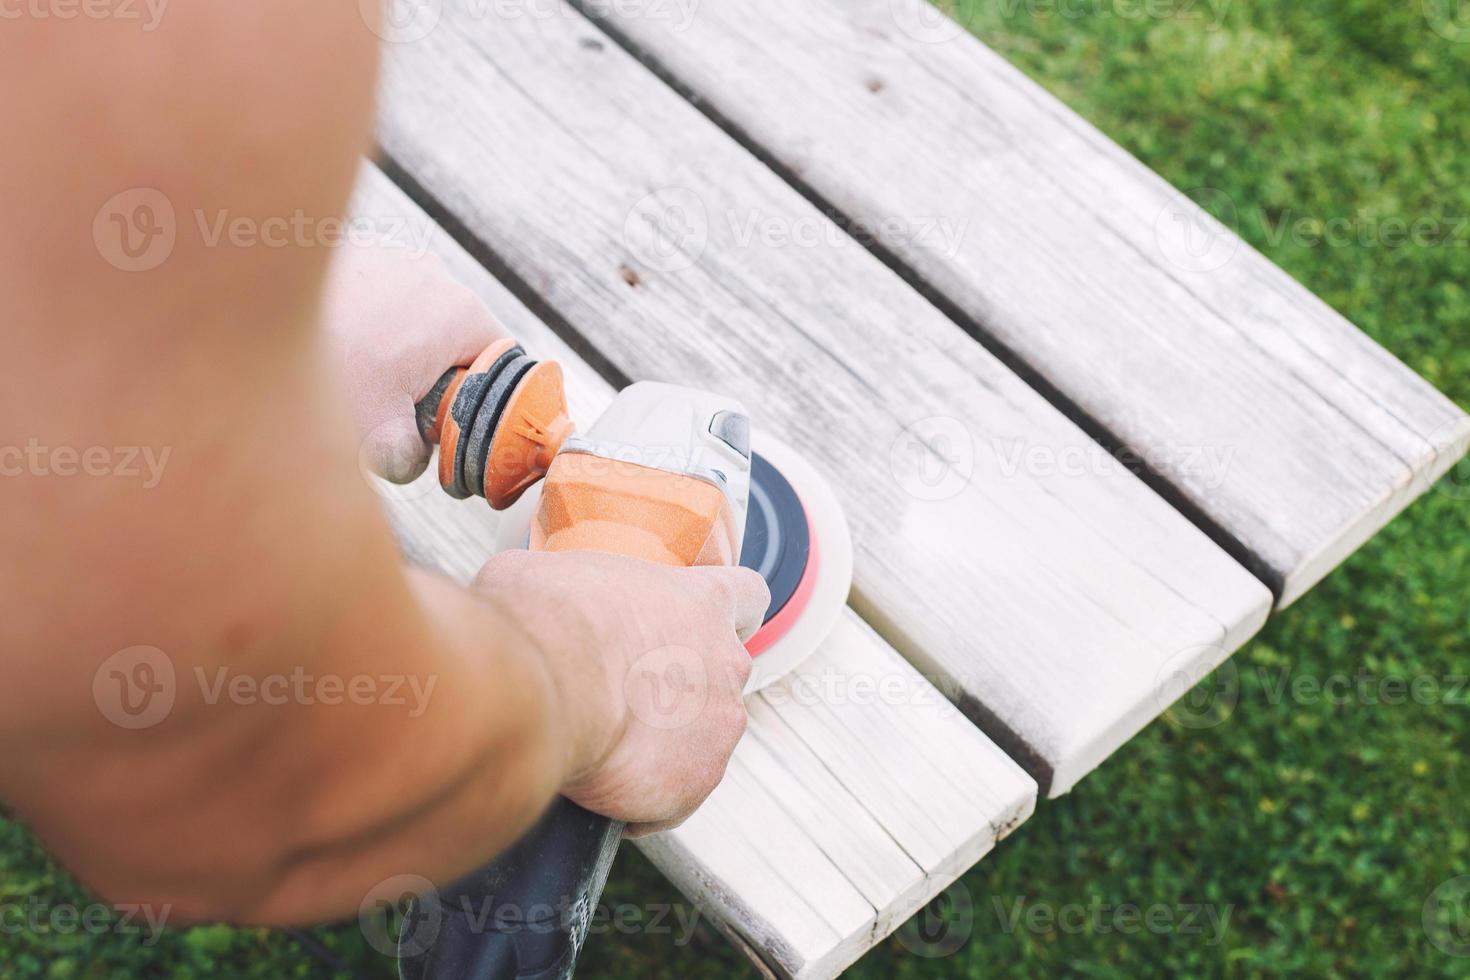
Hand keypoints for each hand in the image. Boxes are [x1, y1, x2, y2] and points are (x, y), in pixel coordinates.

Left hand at [320, 239, 505, 482]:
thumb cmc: (323, 375)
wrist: (239, 316)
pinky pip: (367, 296)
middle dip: (426, 375)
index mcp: (461, 313)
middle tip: (386, 407)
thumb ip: (415, 457)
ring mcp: (388, 254)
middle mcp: (432, 273)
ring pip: (406, 315)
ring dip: (387, 348)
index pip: (500, 362)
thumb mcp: (382, 443)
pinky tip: (321, 346)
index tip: (445, 424)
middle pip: (450, 338)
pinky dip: (352, 322)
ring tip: (346, 374)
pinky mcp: (345, 249)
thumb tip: (412, 455)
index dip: (479, 401)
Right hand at [473, 549, 769, 835]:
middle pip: (720, 678)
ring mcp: (718, 730)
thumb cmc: (546, 619)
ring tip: (600, 746)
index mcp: (702, 601)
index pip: (748, 597)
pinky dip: (638, 800)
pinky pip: (670, 799)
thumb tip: (539, 597)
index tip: (697, 628)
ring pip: (699, 743)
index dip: (726, 614)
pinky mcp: (693, 786)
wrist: (536, 689)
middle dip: (680, 691)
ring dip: (660, 747)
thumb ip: (573, 584)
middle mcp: (726, 664)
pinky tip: (594, 786)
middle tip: (624, 696)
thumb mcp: (552, 572)